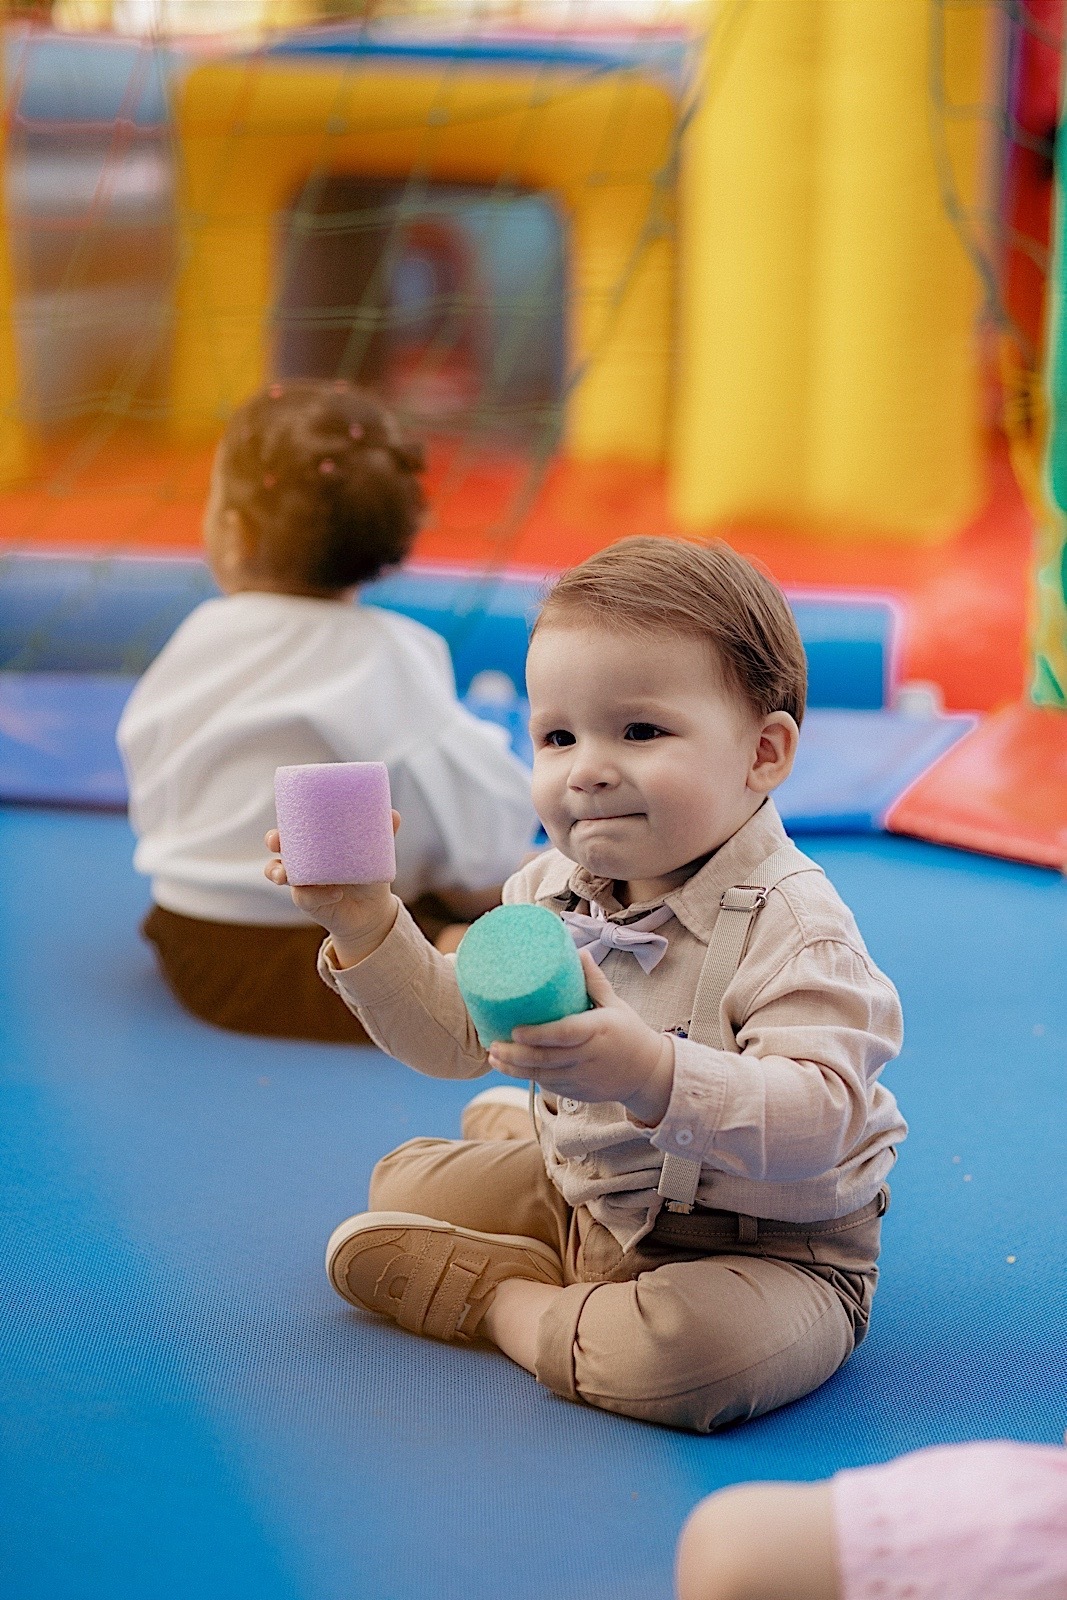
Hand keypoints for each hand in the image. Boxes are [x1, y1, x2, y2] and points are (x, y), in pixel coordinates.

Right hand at [263, 813, 400, 967]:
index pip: (293, 827)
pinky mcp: (309, 901)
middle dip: (273, 840)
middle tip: (277, 841)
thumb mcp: (376, 854)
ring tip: (284, 875)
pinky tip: (336, 893)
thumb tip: (393, 815)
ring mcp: (302, 882)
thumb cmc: (368, 875)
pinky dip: (319, 895)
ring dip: (276, 871)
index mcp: (315, 843)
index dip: (284, 820)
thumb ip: (383, 835)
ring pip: (277, 873)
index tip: (283, 818)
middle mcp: (303, 861)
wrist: (371, 910)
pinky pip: (305, 897)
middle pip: (278, 847)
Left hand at [487, 951, 674, 1126]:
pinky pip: (549, 1085)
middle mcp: (588, 1056)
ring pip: (543, 1076)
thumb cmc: (629, 1033)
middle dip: (515, 1055)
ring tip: (493, 1056)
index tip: (515, 1030)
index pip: (565, 1034)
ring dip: (515, 1068)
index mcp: (598, 1030)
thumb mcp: (616, 1004)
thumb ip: (594, 981)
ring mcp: (582, 1077)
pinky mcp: (577, 1091)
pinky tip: (510, 1067)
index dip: (538, 1035)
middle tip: (492, 1044)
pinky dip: (529, 1077)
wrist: (647, 1073)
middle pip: (546, 1058)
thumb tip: (577, 951)